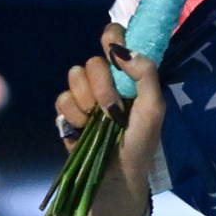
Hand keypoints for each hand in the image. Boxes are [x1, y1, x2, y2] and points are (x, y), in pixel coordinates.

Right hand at [55, 24, 165, 215]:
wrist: (116, 178)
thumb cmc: (140, 144)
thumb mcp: (153, 110)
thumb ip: (146, 75)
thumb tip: (121, 49)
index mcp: (129, 76)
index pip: (115, 40)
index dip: (111, 38)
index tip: (113, 51)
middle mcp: (106, 81)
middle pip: (93, 61)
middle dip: (102, 86)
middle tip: (113, 109)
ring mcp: (85, 96)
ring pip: (74, 76)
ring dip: (88, 102)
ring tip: (99, 122)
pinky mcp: (67, 112)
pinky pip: (62, 99)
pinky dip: (74, 116)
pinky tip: (83, 130)